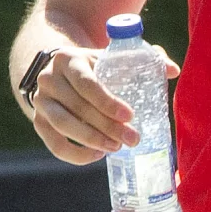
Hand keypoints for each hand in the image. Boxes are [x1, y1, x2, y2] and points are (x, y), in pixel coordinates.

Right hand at [22, 43, 166, 167]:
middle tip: (133, 139)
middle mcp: (48, 78)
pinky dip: (75, 154)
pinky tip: (98, 155)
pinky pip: (54, 143)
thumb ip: (145, 59)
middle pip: (78, 107)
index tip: (130, 116)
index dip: (108, 101)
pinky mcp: (38, 121)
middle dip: (107, 126)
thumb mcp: (115, 57)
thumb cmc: (97, 65)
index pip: (87, 83)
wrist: (62, 72)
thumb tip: (173, 70)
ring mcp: (40, 101)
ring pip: (63, 126)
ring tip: (117, 148)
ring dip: (92, 140)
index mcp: (68, 58)